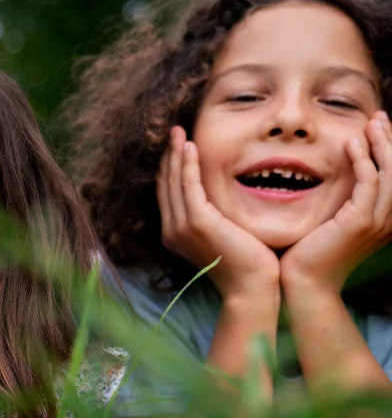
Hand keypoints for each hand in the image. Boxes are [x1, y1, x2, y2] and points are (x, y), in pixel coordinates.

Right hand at [157, 126, 279, 297]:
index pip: (169, 192)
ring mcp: (181, 226)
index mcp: (176, 233)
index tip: (178, 144)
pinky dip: (186, 164)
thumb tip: (221, 195)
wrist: (252, 286)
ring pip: (173, 181)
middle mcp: (172, 229)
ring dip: (174, 153)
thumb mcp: (225, 234)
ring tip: (178, 131)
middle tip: (175, 130)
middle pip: (166, 183)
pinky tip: (189, 146)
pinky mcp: (196, 222)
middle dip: (168, 155)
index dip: (171, 166)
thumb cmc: (247, 263)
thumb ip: (216, 215)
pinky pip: (187, 185)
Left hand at [281, 111, 391, 293]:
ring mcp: (376, 223)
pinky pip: (368, 184)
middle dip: (391, 141)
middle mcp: (388, 221)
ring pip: (389, 174)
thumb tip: (334, 170)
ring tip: (369, 124)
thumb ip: (343, 198)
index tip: (379, 125)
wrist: (303, 282)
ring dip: (380, 145)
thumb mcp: (332, 220)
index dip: (391, 149)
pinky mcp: (358, 223)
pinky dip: (362, 161)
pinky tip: (350, 144)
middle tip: (377, 117)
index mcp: (385, 219)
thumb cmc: (310, 252)